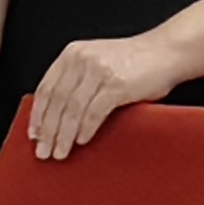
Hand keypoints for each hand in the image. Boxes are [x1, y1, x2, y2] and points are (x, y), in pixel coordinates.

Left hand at [31, 31, 185, 155]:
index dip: (37, 115)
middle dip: (48, 131)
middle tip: (43, 151)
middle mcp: (82, 60)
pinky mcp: (117, 84)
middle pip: (56, 102)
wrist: (168, 51)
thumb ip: (78, 79)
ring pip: (72, 110)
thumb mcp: (98, 61)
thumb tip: (58, 115)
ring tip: (60, 152)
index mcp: (73, 54)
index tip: (35, 135)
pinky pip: (94, 112)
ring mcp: (99, 71)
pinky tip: (81, 141)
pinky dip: (85, 129)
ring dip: (63, 135)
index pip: (46, 89)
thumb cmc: (137, 61)